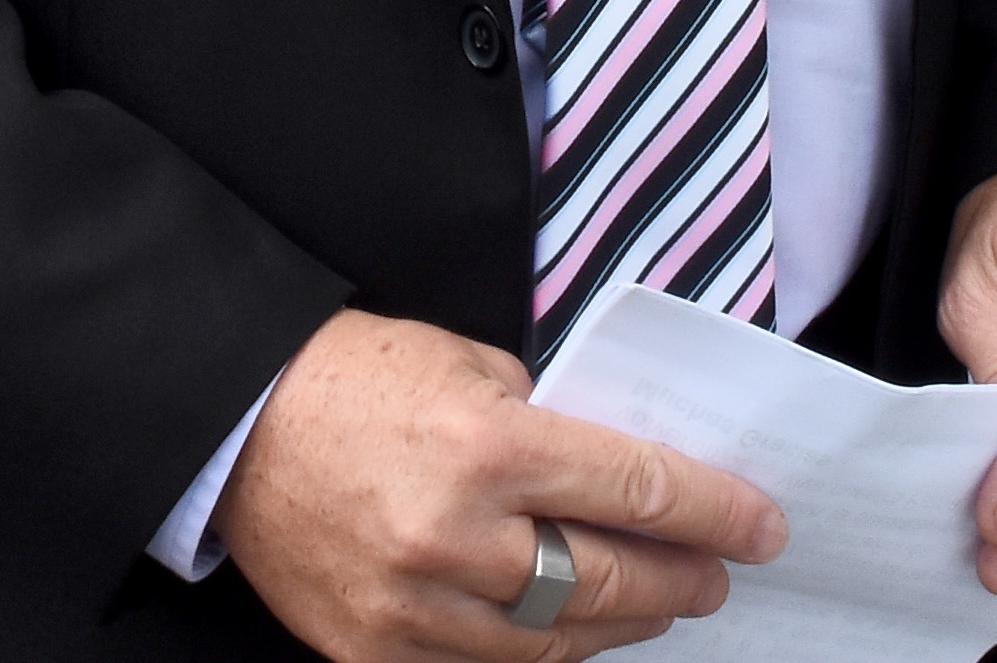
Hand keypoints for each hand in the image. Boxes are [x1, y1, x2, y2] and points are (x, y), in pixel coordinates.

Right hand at [219, 310, 786, 662]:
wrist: (234, 422)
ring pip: (555, 641)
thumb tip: (614, 473)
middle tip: (718, 573)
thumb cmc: (355, 376)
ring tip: (655, 605)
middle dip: (682, 579)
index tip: (762, 526)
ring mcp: (414, 607)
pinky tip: (568, 627)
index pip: (635, 492)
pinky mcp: (375, 652)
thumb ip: (545, 420)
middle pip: (609, 580)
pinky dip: (537, 648)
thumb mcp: (467, 363)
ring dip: (621, 624)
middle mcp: (456, 536)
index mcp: (487, 448)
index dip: (714, 513)